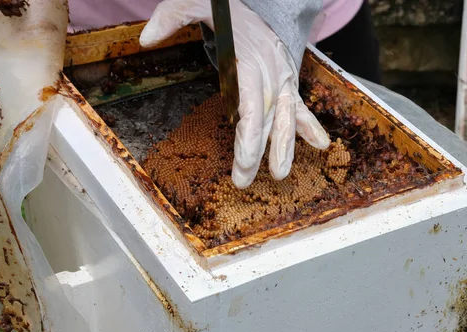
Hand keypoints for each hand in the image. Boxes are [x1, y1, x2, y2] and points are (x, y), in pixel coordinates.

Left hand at [140, 0, 329, 187]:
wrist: (260, 1)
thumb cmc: (227, 9)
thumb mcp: (195, 2)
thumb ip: (171, 16)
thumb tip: (146, 39)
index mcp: (249, 59)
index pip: (252, 104)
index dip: (250, 135)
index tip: (244, 161)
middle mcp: (270, 71)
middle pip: (267, 118)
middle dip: (259, 151)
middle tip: (244, 180)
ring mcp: (283, 78)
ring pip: (288, 117)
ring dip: (286, 147)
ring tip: (280, 174)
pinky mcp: (288, 81)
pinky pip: (301, 105)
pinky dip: (311, 124)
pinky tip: (320, 144)